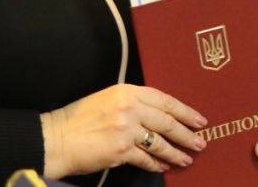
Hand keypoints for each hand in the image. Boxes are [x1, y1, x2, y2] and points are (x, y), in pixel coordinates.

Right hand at [41, 84, 207, 177]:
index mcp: (126, 91)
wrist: (57, 137)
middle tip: (200, 142)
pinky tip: (164, 166)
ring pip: (160, 142)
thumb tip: (157, 115)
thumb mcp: (107, 99)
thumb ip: (131, 103)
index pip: (164, 100)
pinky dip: (157, 164)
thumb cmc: (79, 119)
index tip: (199, 119)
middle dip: (186, 134)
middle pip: (167, 121)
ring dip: (176, 152)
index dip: (185, 111)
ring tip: (186, 158)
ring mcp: (126, 129)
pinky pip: (146, 158)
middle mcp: (129, 107)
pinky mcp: (121, 150)